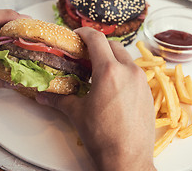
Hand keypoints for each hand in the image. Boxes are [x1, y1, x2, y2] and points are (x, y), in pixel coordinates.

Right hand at [36, 27, 155, 170]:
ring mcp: (142, 81)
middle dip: (98, 45)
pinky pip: (135, 72)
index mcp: (109, 72)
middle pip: (113, 45)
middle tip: (86, 54)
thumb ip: (59, 99)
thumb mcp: (77, 114)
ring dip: (112, 57)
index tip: (78, 35)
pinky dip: (124, 71)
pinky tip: (114, 85)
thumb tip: (43, 96)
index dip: (85, 33)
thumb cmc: (102, 137)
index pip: (97, 39)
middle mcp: (129, 71)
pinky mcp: (148, 91)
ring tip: (99, 70)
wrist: (128, 159)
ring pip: (126, 58)